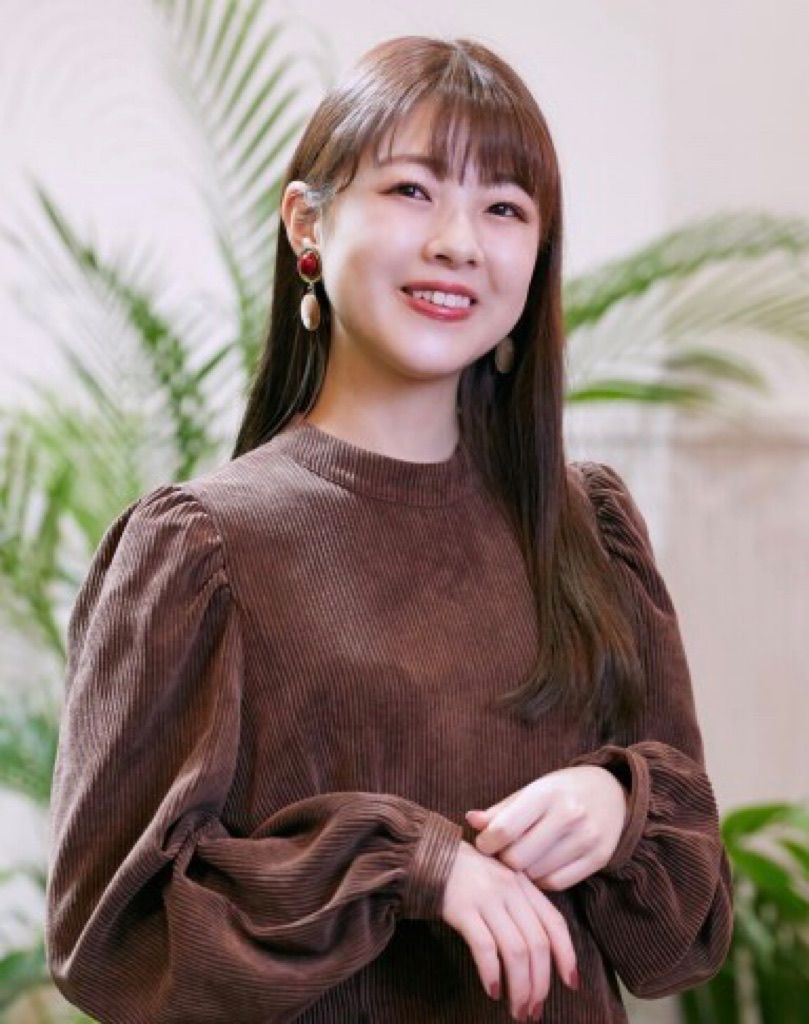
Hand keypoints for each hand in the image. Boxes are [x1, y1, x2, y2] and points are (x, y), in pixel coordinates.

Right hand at [440, 840, 579, 1021]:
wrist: (429, 854)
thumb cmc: (468, 875)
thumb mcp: (501, 881)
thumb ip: (521, 906)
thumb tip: (539, 954)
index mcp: (524, 884)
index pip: (555, 923)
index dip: (567, 956)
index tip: (572, 984)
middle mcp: (510, 889)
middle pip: (537, 944)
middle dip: (540, 984)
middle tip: (534, 1010)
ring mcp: (487, 898)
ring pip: (515, 951)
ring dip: (520, 987)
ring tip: (517, 1010)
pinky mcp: (462, 908)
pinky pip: (485, 947)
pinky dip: (492, 973)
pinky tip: (492, 991)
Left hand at [465, 766, 628, 890]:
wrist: (611, 791)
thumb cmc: (561, 791)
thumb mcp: (531, 791)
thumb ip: (500, 811)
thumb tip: (471, 820)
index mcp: (546, 793)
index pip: (505, 829)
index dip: (487, 842)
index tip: (484, 843)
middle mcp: (569, 814)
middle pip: (518, 858)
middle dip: (504, 860)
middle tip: (504, 853)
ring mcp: (587, 838)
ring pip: (536, 875)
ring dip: (523, 872)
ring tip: (523, 857)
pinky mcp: (599, 859)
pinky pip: (557, 884)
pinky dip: (542, 881)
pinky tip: (541, 866)